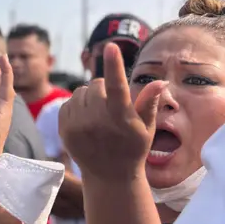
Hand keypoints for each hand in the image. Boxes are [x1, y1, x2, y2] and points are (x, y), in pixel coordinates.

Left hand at [58, 43, 167, 180]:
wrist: (109, 176)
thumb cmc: (133, 149)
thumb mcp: (147, 128)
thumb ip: (150, 103)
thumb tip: (160, 81)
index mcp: (120, 118)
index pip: (117, 87)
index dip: (114, 66)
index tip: (111, 46)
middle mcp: (96, 121)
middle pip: (96, 85)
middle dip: (104, 89)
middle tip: (112, 106)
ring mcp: (77, 126)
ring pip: (80, 92)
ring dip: (90, 97)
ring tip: (99, 114)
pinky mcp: (64, 129)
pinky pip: (68, 102)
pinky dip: (77, 106)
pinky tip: (87, 120)